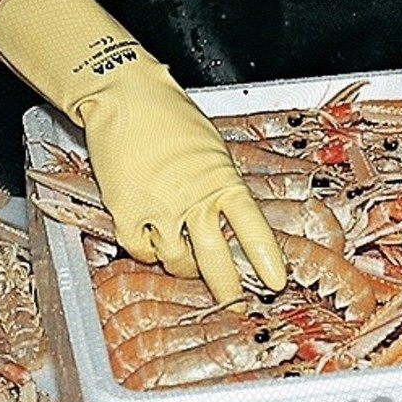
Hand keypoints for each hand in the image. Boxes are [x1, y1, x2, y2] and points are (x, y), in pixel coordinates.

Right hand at [0, 0, 286, 306]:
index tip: (275, 281)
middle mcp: (193, 198)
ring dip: (184, 268)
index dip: (266, 259)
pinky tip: (153, 247)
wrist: (126, 97)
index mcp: (221, 179)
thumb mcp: (210, 146)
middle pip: (215, 259)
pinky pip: (141, 249)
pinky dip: (148, 253)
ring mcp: (159, 208)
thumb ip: (219, 181)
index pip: (251, 228)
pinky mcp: (126, 210)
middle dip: (227, 289)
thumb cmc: (167, 113)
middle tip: (235, 304)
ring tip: (187, 266)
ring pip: (177, 260)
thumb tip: (224, 208)